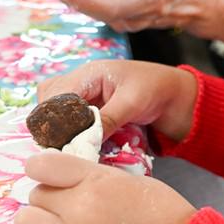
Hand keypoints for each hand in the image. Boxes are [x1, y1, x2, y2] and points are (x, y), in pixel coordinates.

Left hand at [0, 150, 195, 223]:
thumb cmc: (160, 209)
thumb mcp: (127, 178)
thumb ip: (91, 176)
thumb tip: (58, 177)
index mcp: (96, 179)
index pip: (42, 164)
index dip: (40, 168)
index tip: (47, 174)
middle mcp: (80, 207)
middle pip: (36, 194)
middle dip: (46, 197)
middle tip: (65, 204)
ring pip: (26, 221)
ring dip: (34, 220)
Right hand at [38, 59, 197, 142]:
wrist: (175, 96)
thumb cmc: (156, 89)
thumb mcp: (132, 103)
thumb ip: (108, 119)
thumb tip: (84, 141)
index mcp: (88, 74)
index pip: (55, 96)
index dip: (54, 120)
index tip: (60, 144)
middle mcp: (80, 84)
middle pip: (47, 104)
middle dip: (52, 127)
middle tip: (64, 149)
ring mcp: (83, 98)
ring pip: (55, 115)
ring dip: (60, 132)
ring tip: (70, 150)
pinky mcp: (90, 112)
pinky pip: (69, 124)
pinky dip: (72, 136)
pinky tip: (80, 148)